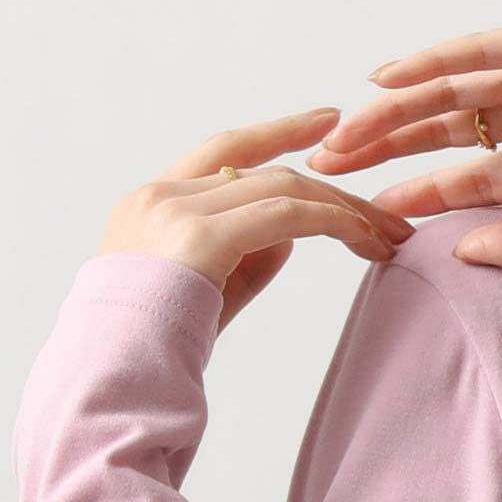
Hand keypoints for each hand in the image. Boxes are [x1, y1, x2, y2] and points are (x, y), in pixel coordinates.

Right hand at [95, 108, 418, 335]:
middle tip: (388, 217)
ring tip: (388, 237)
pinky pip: (285, 215)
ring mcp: (175, 211)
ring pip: (281, 188)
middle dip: (334, 189)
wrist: (113, 381)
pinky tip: (363, 239)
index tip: (329, 120)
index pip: (224, 150)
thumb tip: (294, 231)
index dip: (279, 132)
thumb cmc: (157, 349)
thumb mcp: (206, 290)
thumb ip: (246, 253)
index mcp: (149, 202)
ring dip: (344, 211)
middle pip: (264, 172)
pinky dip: (332, 222)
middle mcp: (158, 195)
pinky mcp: (200, 237)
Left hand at [304, 17, 501, 277]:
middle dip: (389, 149)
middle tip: (330, 168)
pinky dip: (433, 61)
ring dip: (396, 108)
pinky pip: (482, 49)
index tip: (367, 212)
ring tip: (344, 131)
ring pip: (454, 91)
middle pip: (450, 132)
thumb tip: (462, 254)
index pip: (474, 181)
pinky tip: (384, 80)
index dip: (420, 195)